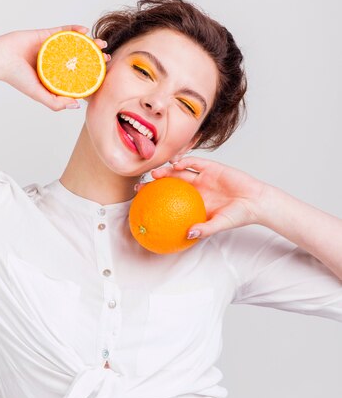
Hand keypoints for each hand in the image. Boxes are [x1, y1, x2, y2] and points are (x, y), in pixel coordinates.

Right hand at [0, 26, 109, 110]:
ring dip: (90, 43)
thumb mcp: (39, 95)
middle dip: (95, 59)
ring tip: (101, 44)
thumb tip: (76, 105)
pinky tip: (85, 30)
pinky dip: (75, 29)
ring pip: (75, 44)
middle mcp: (55, 62)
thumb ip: (56, 103)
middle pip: (79, 59)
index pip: (76, 77)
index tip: (102, 76)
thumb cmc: (17, 78)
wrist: (2, 58)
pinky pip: (64, 31)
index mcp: (55, 77)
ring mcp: (52, 48)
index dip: (90, 76)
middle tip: (106, 59)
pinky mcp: (47, 34)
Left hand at [138, 156, 267, 238]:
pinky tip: (176, 163)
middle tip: (140, 185)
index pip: (170, 200)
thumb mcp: (219, 224)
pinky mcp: (212, 167)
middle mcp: (195, 189)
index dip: (156, 200)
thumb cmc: (238, 216)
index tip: (142, 204)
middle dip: (154, 184)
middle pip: (169, 184)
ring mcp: (203, 177)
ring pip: (179, 172)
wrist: (256, 201)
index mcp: (193, 203)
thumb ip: (204, 229)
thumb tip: (188, 235)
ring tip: (156, 174)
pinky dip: (185, 161)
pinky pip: (195, 162)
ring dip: (166, 171)